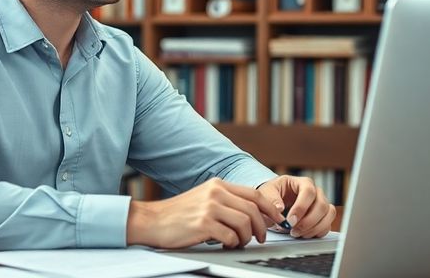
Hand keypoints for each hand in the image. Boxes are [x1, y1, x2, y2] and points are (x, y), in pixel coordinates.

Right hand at [126, 177, 287, 248]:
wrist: (152, 220)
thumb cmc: (179, 214)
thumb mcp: (204, 198)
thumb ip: (226, 200)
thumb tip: (253, 214)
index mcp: (218, 184)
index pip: (254, 194)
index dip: (270, 208)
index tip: (277, 220)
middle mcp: (216, 193)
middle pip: (253, 210)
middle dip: (262, 227)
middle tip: (260, 238)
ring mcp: (209, 207)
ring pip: (244, 223)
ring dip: (246, 237)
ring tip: (238, 242)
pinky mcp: (203, 224)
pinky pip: (230, 236)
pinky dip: (232, 244)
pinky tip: (225, 245)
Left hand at [256, 175, 335, 238]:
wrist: (275, 202)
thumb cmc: (273, 194)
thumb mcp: (267, 193)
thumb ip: (272, 199)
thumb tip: (279, 208)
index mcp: (303, 183)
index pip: (309, 192)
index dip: (301, 208)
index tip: (290, 221)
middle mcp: (316, 192)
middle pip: (322, 205)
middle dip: (307, 222)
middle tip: (293, 230)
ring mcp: (322, 204)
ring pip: (328, 215)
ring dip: (313, 228)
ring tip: (297, 233)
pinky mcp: (323, 217)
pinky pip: (327, 225)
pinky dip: (317, 233)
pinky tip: (304, 234)